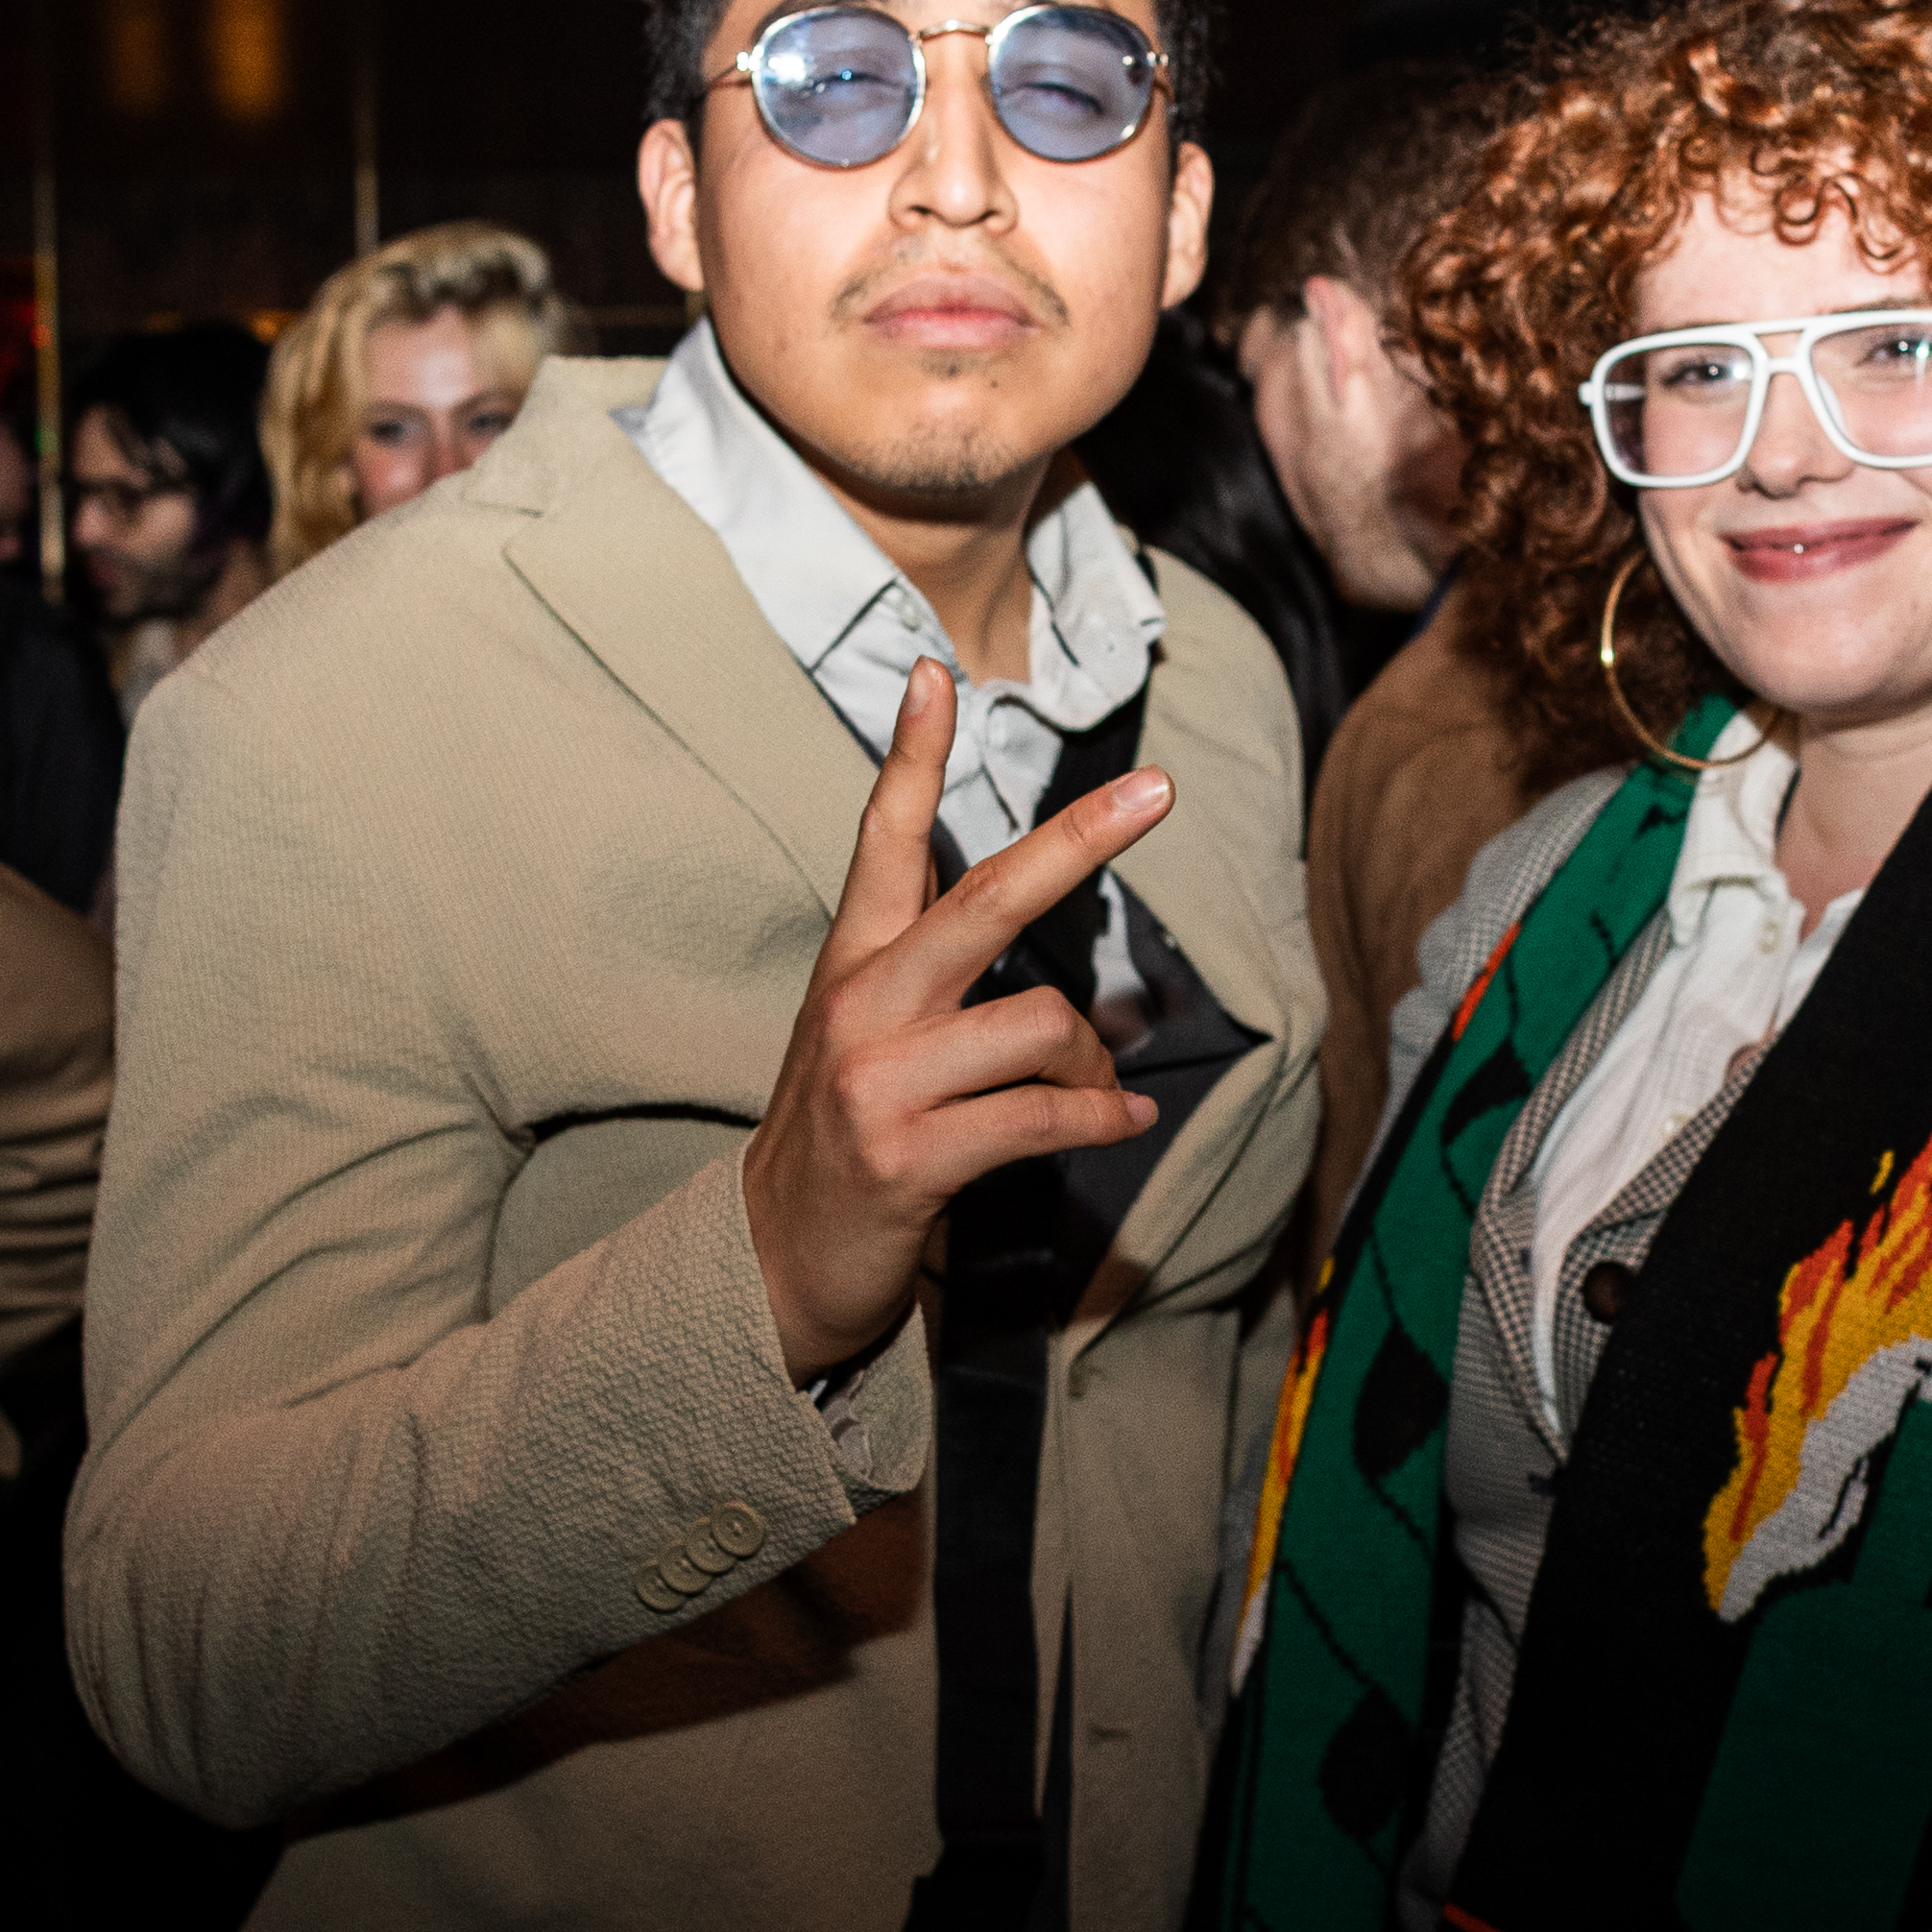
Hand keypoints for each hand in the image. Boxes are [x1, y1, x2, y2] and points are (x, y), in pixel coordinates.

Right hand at [743, 658, 1170, 1382]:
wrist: (772, 1258)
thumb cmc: (845, 1135)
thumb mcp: (864, 1033)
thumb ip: (930, 968)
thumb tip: (1041, 920)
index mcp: (851, 963)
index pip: (881, 839)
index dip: (910, 755)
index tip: (934, 672)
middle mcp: (861, 1004)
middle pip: (987, 898)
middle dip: (1080, 839)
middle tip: (1159, 790)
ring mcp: (881, 1081)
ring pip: (1039, 1023)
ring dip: (1095, 1058)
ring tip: (1101, 1084)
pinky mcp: (910, 1157)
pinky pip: (1043, 1117)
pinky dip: (1100, 1119)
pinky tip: (1122, 1121)